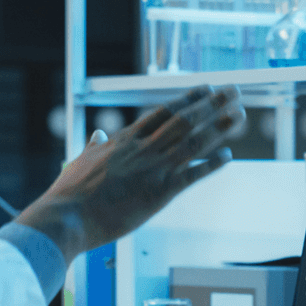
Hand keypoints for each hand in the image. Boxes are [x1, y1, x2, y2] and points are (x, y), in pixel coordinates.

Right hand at [16, 86, 243, 261]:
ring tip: (239, 114)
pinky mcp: (159, 193)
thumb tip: (98, 135)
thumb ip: (94, 147)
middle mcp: (143, 149)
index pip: (163, 113)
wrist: (67, 217)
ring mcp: (153, 169)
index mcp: (124, 140)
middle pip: (184, 120)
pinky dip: (212, 164)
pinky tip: (229, 156)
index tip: (205, 88)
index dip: (188, 100)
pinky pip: (192, 175)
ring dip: (219, 127)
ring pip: (193, 142)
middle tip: (233, 91)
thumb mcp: (81, 162)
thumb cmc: (69, 194)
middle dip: (212, 104)